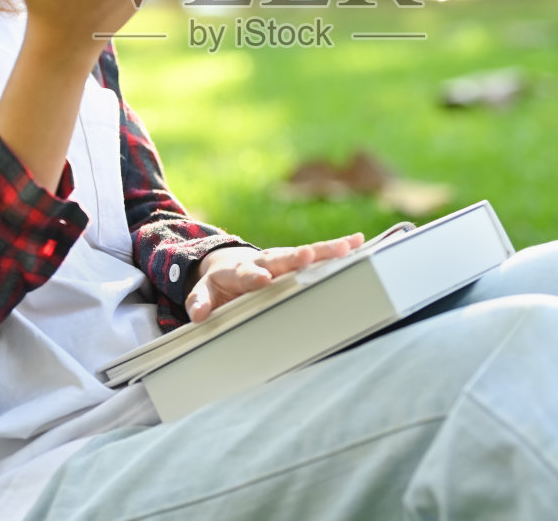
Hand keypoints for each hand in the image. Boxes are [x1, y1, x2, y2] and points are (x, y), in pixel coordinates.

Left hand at [186, 234, 364, 322]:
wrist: (227, 265)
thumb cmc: (219, 284)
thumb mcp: (204, 293)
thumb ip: (200, 303)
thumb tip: (199, 315)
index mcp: (240, 271)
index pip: (247, 273)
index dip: (254, 276)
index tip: (263, 279)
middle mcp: (264, 261)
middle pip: (281, 258)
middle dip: (294, 258)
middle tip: (307, 255)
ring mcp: (283, 259)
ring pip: (305, 253)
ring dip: (324, 251)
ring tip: (347, 247)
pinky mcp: (298, 261)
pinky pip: (319, 254)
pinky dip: (337, 248)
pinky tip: (358, 242)